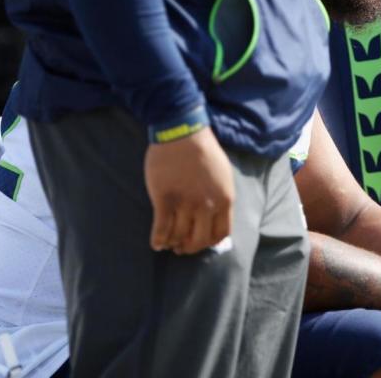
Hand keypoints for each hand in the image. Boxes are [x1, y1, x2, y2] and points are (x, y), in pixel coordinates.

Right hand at [143, 127, 234, 254]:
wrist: (182, 133)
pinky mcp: (164, 199)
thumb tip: (218, 216)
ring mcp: (185, 203)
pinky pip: (161, 229)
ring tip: (168, 244)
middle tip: (181, 248)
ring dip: (172, 244)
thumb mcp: (223, 175)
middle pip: (199, 239)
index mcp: (224, 199)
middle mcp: (206, 205)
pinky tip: (156, 243)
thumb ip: (221, 196)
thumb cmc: (203, 151)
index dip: (208, 242)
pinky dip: (158, 240)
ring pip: (178, 236)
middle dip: (189, 248)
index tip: (200, 243)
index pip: (221, 233)